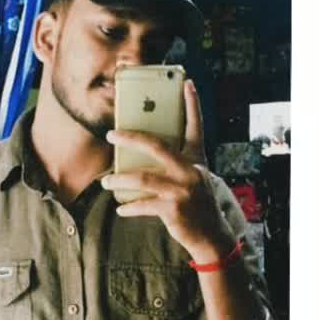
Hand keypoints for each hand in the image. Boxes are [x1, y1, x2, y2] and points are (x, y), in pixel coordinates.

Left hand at [102, 79, 235, 263]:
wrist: (211, 236)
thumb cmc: (196, 204)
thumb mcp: (193, 179)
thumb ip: (176, 165)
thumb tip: (142, 156)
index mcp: (197, 160)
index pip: (196, 127)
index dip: (193, 105)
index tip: (188, 83)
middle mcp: (191, 171)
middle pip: (156, 146)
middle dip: (130, 137)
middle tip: (111, 134)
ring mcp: (182, 190)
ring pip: (142, 178)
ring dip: (119, 180)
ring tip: (106, 182)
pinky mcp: (173, 209)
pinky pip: (143, 204)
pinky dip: (129, 207)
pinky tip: (121, 209)